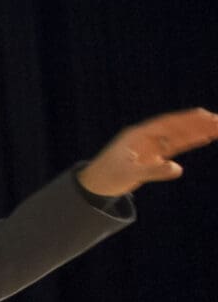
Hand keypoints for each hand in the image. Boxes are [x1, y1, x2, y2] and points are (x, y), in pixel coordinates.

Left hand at [76, 108, 217, 198]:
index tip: (205, 116)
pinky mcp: (153, 155)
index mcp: (137, 135)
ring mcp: (150, 145)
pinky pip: (175, 145)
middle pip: (176, 127)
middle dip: (197, 123)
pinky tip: (206, 138)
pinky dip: (190, 141)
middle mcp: (145, 137)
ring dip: (198, 131)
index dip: (186, 120)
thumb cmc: (107, 177)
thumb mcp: (129, 175)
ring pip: (178, 135)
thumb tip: (178, 168)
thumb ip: (153, 171)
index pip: (166, 124)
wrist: (95, 185)